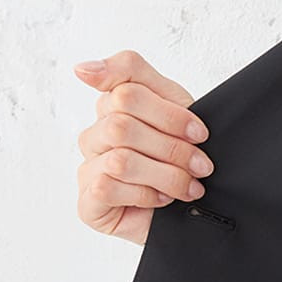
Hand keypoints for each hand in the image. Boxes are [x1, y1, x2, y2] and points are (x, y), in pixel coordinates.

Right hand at [73, 50, 213, 244]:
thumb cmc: (180, 160)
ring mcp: (88, 169)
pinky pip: (107, 186)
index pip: (126, 88)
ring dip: (164, 174)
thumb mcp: (172, 106)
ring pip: (119, 159)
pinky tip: (163, 200)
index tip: (200, 133)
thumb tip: (81, 69)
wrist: (195, 212)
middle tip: (200, 165)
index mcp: (112, 107)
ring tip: (188, 187)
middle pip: (121, 124)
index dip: (169, 113)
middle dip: (171, 147)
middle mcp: (95, 136)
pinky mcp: (87, 203)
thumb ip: (131, 72)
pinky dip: (145, 194)